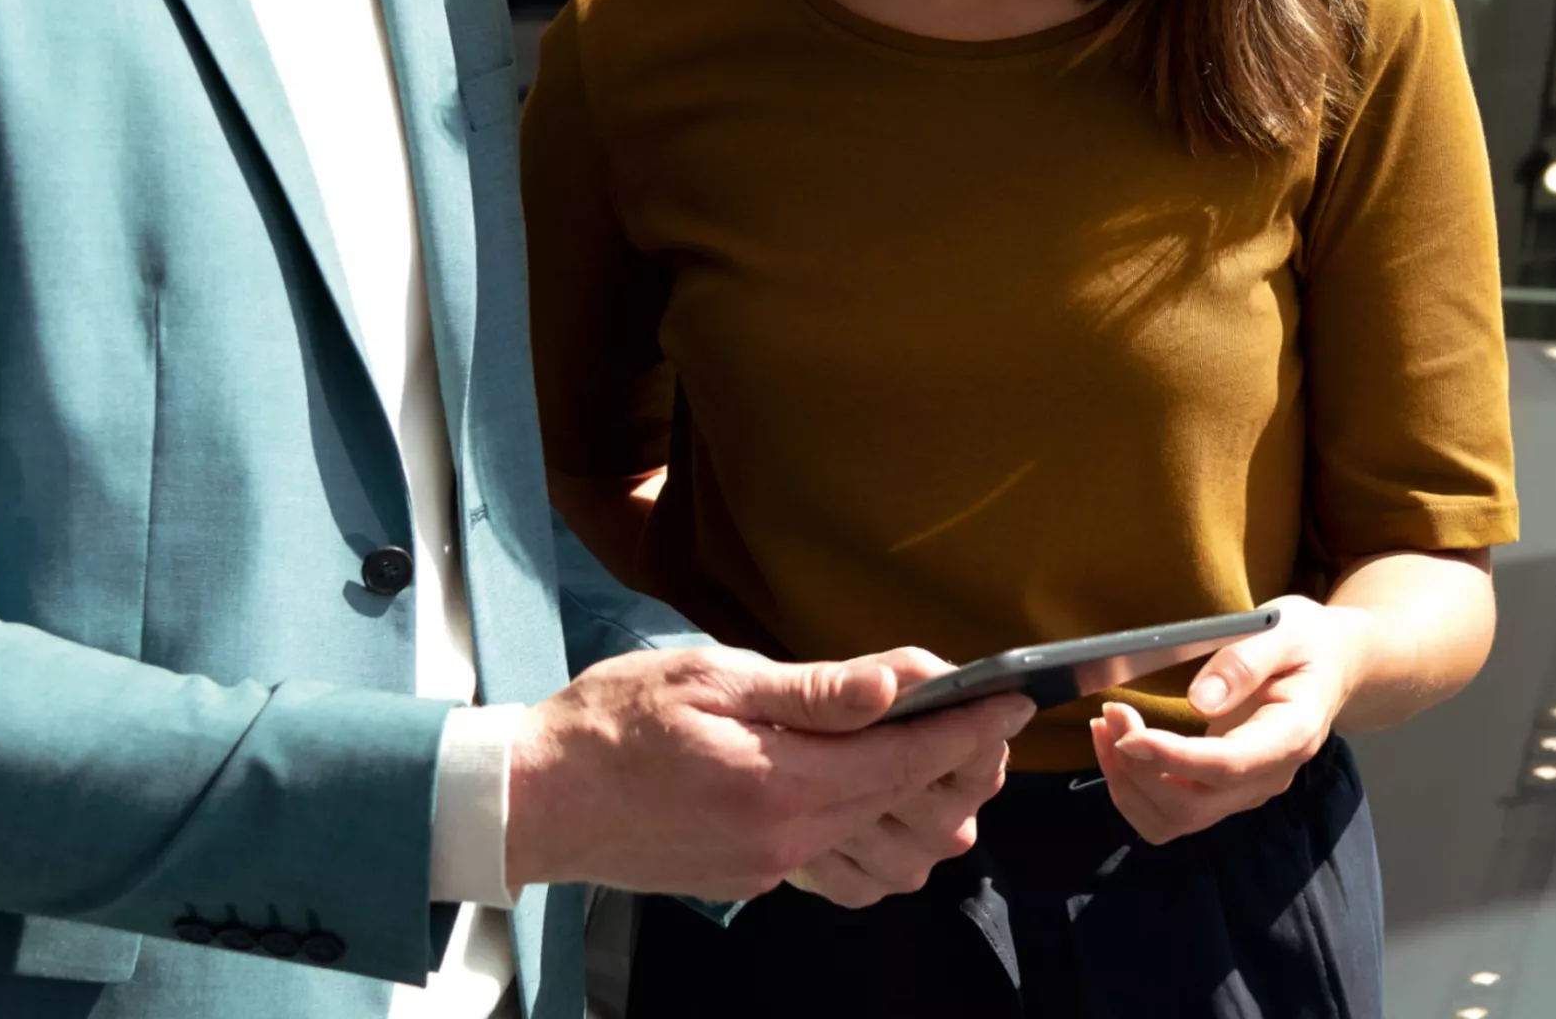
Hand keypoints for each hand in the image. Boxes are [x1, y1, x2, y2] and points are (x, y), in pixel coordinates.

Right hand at [506, 644, 1033, 901]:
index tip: (1014, 700)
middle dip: (963, 765)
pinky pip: (845, 871)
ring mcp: (774, 866)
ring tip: (939, 757)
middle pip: (912, 809)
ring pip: (891, 856)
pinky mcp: (756, 880)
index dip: (971, 728)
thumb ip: (811, 689)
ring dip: (928, 809)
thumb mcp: (711, 676)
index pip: (908, 757)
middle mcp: (789, 836)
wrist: (541, 798)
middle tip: (981, 719)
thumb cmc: (614, 721)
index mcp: (782, 779)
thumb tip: (894, 684)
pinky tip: (873, 801)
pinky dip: (879, 841)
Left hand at [1085, 597, 1366, 845]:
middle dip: (1138, 767)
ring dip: (1128, 785)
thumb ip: (1244, 661)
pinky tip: (1118, 750)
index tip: (1128, 735)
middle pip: (1193, 804)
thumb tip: (1201, 701)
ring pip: (1175, 819)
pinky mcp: (1223, 791)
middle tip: (1110, 714)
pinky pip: (1170, 814)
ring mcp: (1246, 790)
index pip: (1228, 766)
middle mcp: (1268, 776)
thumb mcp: (1284, 630)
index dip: (1173, 758)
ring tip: (1105, 729)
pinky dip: (1134, 792)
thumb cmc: (1307, 643)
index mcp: (1290, 736)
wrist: (1331, 667)